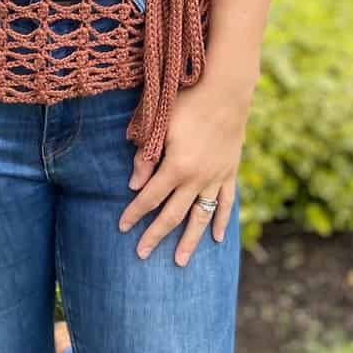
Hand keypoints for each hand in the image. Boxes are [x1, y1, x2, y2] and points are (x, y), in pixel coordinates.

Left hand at [117, 75, 249, 266]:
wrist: (225, 90)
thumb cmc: (187, 101)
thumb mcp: (159, 124)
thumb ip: (146, 156)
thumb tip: (134, 184)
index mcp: (176, 166)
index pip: (150, 197)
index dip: (134, 213)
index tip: (122, 227)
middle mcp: (197, 178)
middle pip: (172, 214)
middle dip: (155, 235)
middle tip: (141, 254)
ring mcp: (216, 177)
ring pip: (201, 216)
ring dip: (189, 240)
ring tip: (179, 262)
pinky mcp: (230, 172)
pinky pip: (226, 202)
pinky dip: (221, 221)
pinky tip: (217, 238)